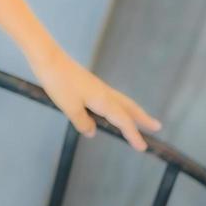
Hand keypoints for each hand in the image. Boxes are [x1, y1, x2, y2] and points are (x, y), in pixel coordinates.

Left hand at [25, 41, 162, 151]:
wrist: (48, 58)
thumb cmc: (59, 83)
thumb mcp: (70, 108)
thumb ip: (82, 122)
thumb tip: (92, 132)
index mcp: (103, 100)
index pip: (123, 120)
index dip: (133, 134)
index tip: (143, 147)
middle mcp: (104, 93)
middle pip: (129, 108)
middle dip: (142, 118)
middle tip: (157, 127)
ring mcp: (97, 87)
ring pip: (121, 101)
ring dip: (133, 111)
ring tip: (140, 119)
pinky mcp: (89, 83)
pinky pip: (111, 97)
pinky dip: (119, 105)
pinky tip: (112, 108)